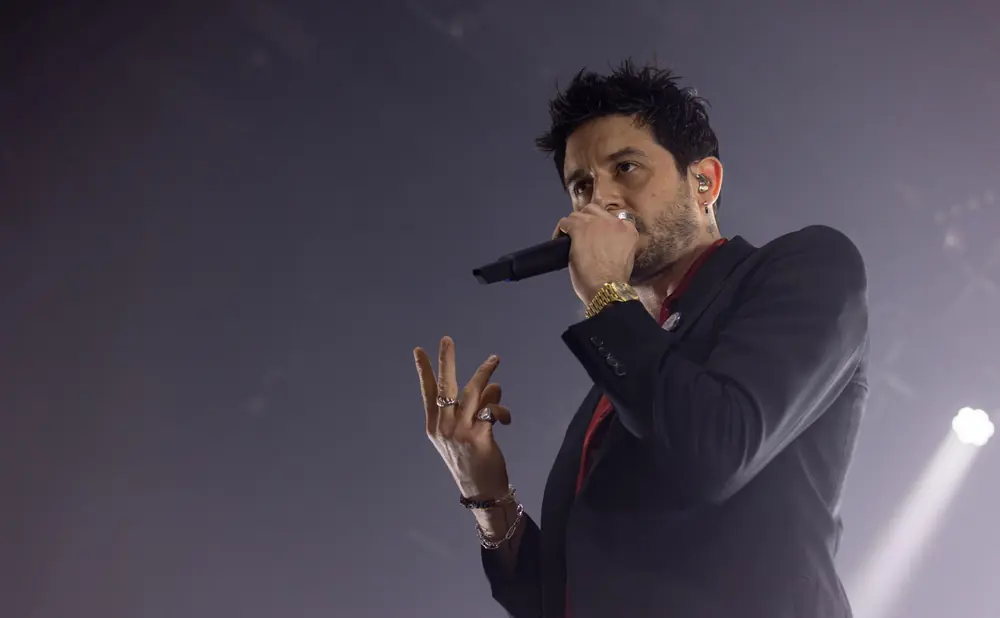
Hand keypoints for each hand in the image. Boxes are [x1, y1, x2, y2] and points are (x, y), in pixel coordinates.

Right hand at [414, 336, 512, 500]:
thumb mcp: (466, 433)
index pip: (427, 392)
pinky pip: (492, 410)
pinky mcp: (478, 437)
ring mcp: (459, 432)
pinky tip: (506, 419)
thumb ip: (475, 407)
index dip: (423, 370)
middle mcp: (443, 427)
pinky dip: (502, 410)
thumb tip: (492, 384)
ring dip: (485, 374)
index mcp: (434, 426)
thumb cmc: (473, 460)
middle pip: (445, 386)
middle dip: (446, 361)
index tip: (418, 350)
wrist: (480, 491)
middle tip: (446, 340)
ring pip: (473, 392)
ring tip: (494, 358)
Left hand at [557, 203, 639, 304]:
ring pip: (578, 214)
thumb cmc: (615, 280)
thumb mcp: (624, 257)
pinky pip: (565, 222)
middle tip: (581, 236)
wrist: (607, 287)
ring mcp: (596, 222)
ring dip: (573, 225)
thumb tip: (602, 243)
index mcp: (628, 229)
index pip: (613, 217)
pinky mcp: (579, 228)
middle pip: (594, 210)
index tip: (596, 235)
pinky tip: (559, 242)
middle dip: (586, 220)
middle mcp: (614, 221)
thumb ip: (616, 243)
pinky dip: (560, 231)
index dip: (601, 225)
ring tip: (569, 239)